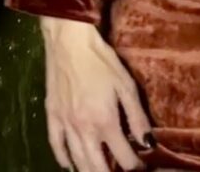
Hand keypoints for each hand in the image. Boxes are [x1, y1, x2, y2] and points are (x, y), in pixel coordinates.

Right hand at [41, 16, 150, 171]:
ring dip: (89, 170)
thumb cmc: (101, 60)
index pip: (123, 156)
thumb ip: (137, 117)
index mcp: (105, 121)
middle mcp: (84, 127)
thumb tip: (147, 142)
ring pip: (77, 158)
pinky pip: (55, 143)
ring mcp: (65, 122)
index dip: (135, 164)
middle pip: (98, 165)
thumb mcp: (126, 86)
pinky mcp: (51, 114)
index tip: (141, 164)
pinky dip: (63, 158)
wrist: (69, 41)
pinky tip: (69, 165)